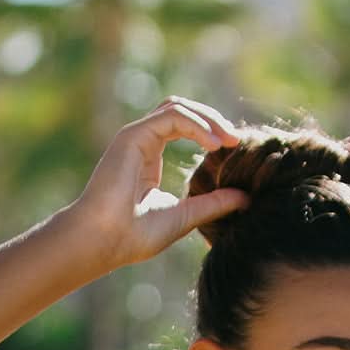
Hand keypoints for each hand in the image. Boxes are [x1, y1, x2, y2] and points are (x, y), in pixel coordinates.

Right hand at [69, 96, 249, 270]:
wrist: (103, 241)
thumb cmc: (135, 236)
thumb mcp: (186, 217)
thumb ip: (214, 204)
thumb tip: (246, 198)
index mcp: (150, 158)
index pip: (185, 128)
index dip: (212, 133)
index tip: (236, 150)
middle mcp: (143, 143)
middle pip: (183, 112)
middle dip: (213, 121)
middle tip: (237, 139)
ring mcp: (136, 136)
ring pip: (177, 107)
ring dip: (207, 119)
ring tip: (229, 140)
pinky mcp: (133, 135)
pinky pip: (171, 117)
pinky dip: (196, 125)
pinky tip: (213, 144)